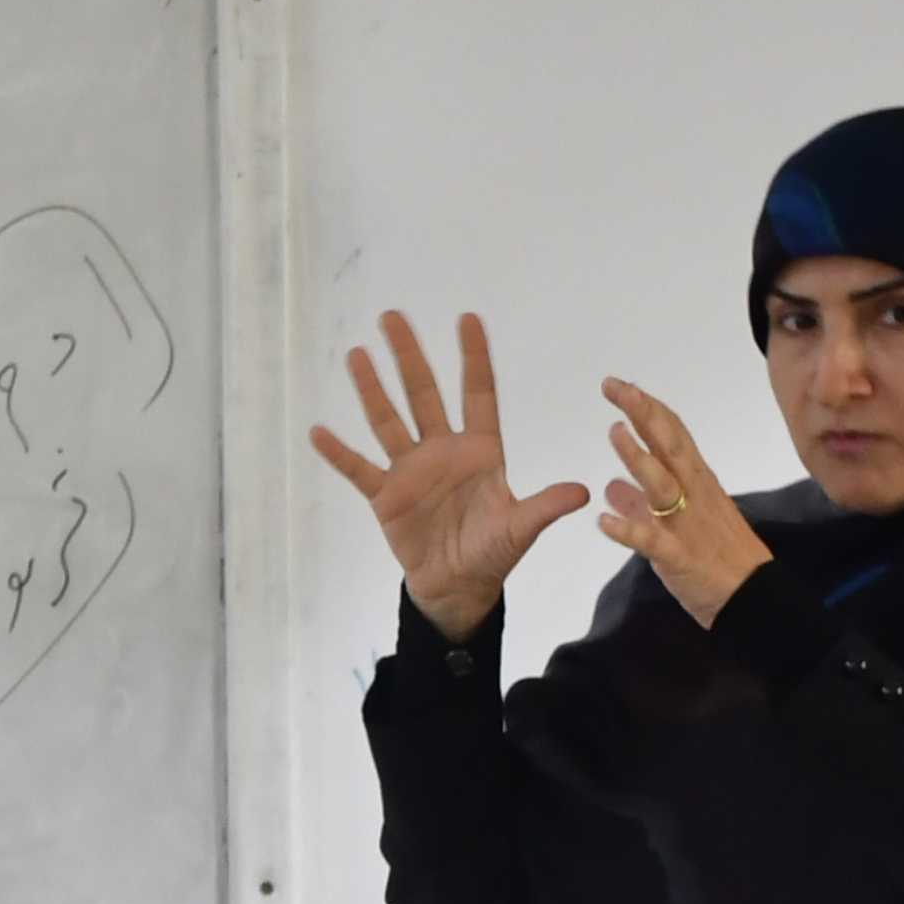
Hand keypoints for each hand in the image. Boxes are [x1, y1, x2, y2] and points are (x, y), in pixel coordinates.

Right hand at [307, 310, 587, 643]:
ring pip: (388, 420)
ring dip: (372, 389)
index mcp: (481, 451)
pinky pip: (359, 470)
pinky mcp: (386, 496)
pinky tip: (319, 431)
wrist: (458, 586)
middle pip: (424, 394)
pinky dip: (339, 454)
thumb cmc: (492, 553)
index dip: (473, 358)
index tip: (467, 318)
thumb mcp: (521, 528)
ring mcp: (411, 471)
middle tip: (392, 316)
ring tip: (357, 354)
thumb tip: (584, 493)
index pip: (478, 394)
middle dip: (409, 356)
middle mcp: (442, 451)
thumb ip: (545, 506)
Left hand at [593, 378, 773, 627]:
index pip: (671, 436)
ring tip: (614, 433)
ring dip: (638, 458)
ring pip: (662, 485)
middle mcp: (694, 495)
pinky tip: (604, 522)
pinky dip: (629, 530)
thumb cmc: (720, 558)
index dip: (646, 409)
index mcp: (695, 483)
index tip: (619, 386)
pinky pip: (653, 541)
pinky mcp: (680, 557)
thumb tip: (611, 486)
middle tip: (614, 386)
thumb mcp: (678, 523)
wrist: (755, 599)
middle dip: (642, 414)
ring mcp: (688, 524)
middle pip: (669, 446)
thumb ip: (641, 504)